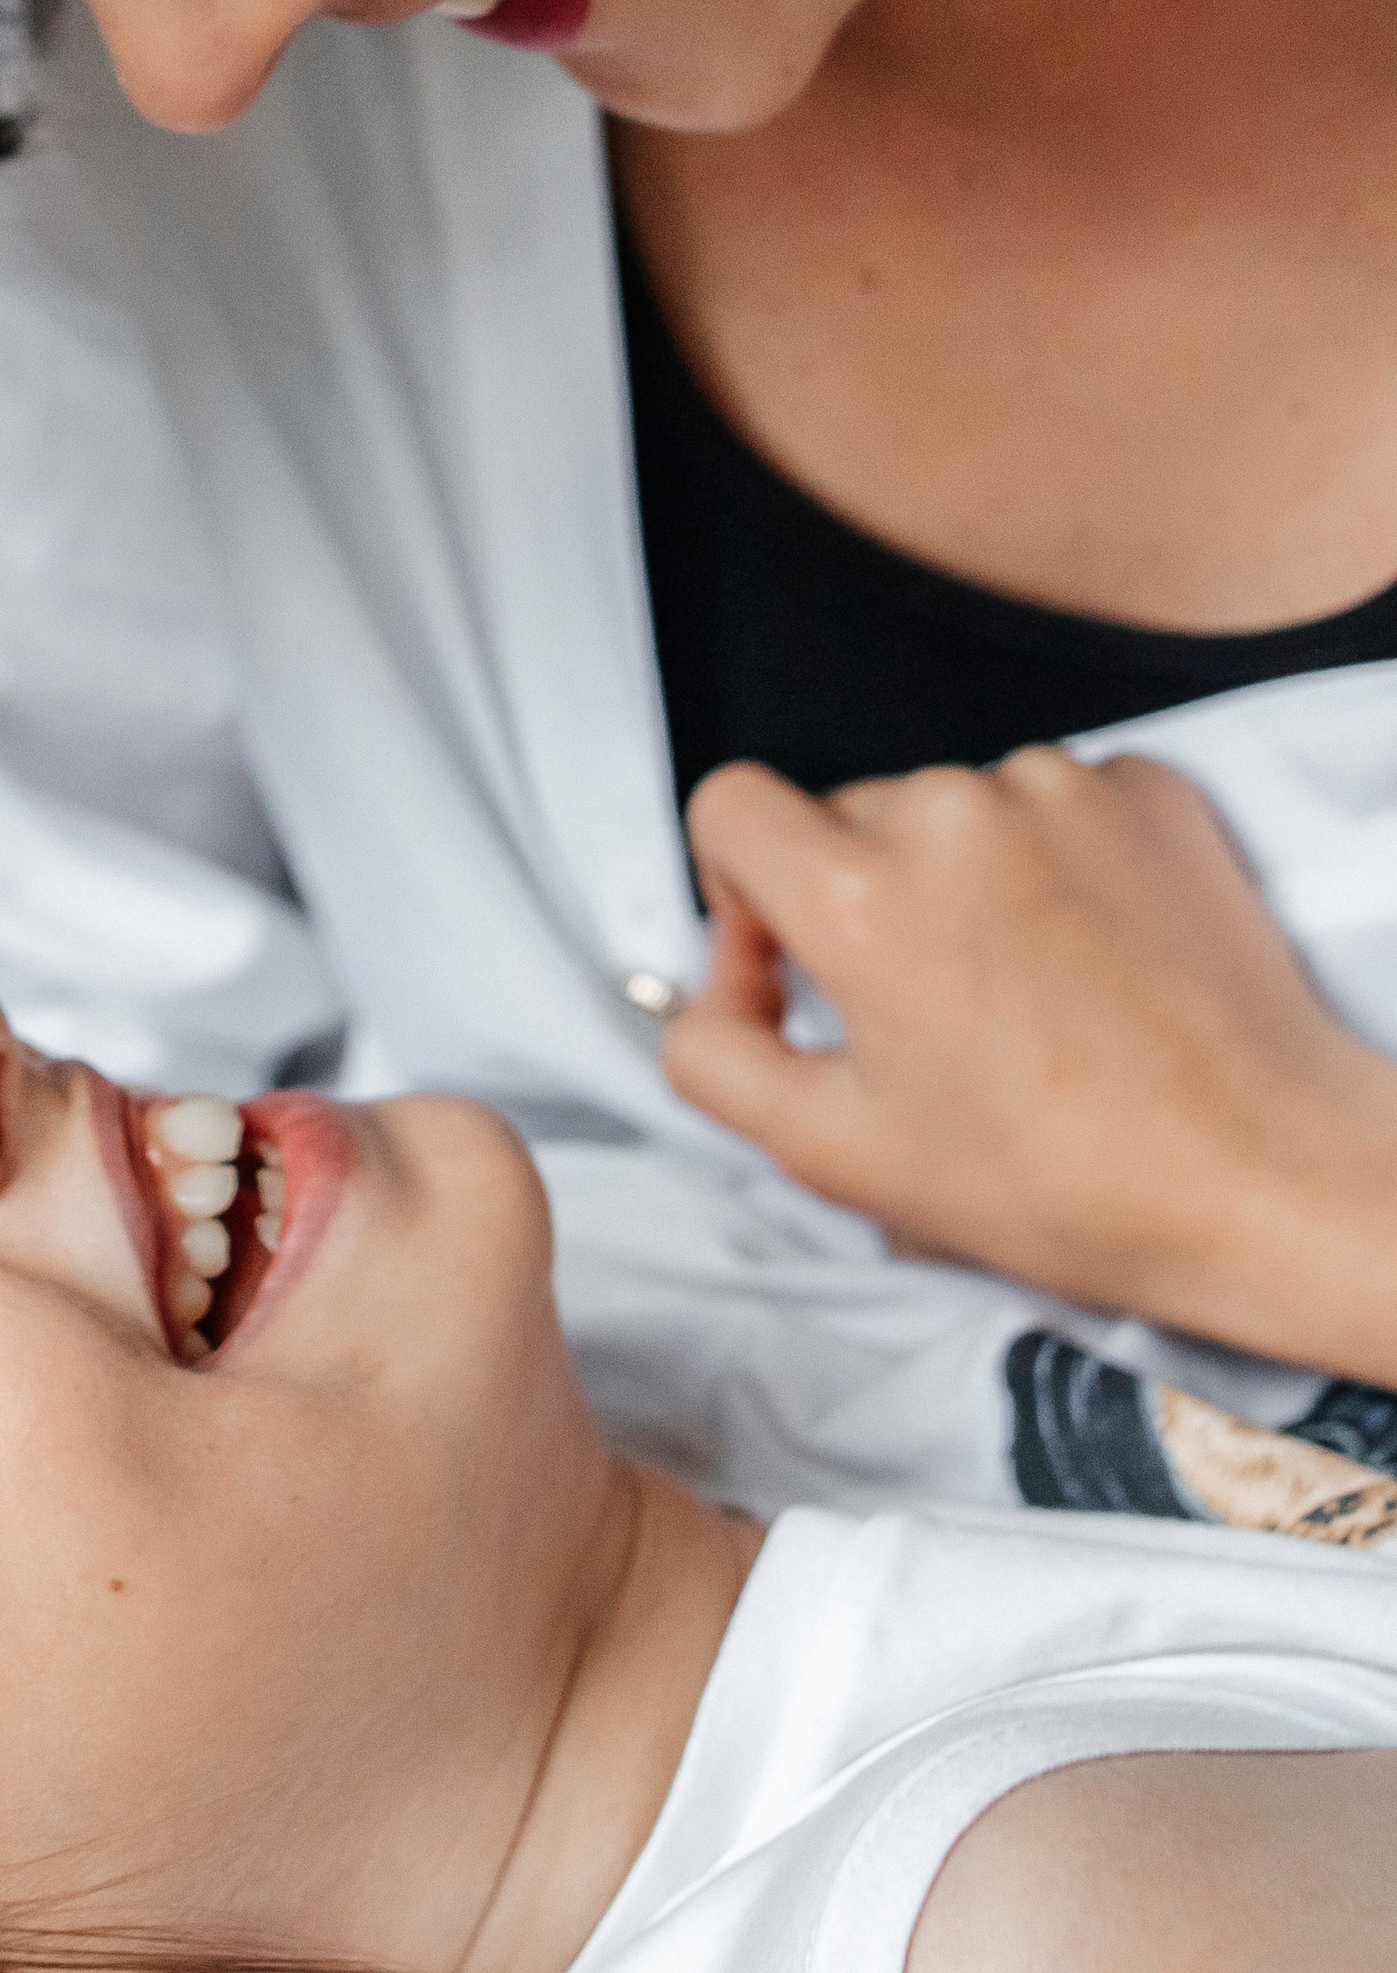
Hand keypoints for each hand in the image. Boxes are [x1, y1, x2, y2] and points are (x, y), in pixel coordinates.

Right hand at [663, 745, 1396, 1377]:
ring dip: (959, 888)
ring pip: (950, 813)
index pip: (729, 807)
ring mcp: (1063, 789)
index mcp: (864, 892)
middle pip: (843, 818)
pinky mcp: (1149, 790)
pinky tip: (1090, 966)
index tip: (794, 970)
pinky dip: (1050, 871)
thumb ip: (713, 1055)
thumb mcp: (835, 1152)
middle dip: (856, 905)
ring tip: (1026, 1003)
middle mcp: (957, 811)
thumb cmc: (1066, 1182)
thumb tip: (703, 996)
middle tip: (922, 1024)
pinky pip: (1050, 806)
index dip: (736, 896)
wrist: (1269, 1179)